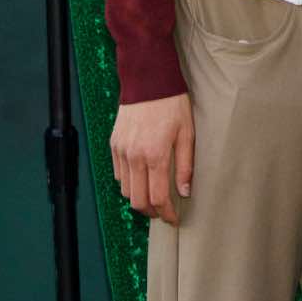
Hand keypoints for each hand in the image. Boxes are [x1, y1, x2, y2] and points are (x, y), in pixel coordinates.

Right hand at [111, 93, 194, 224]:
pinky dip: (129, 183)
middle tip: (164, 212)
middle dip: (151, 212)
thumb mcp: (187, 133)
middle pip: (138, 200)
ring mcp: (121, 152)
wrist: (148, 81)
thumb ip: (185, 165)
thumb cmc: (172, 105)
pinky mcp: (114, 146)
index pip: (158, 197)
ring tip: (153, 197)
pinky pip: (118, 174)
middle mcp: (135, 157)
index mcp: (156, 155)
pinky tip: (142, 179)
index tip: (174, 219)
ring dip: (139, 199)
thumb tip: (185, 192)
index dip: (166, 213)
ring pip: (125, 190)